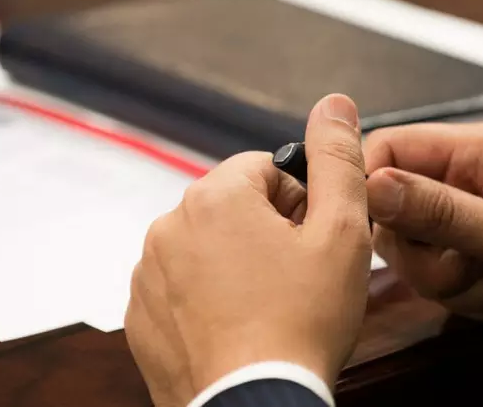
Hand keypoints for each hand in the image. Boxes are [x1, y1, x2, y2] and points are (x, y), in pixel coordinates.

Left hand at [125, 94, 370, 406]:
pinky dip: (206, 299)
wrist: (255, 405)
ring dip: (235, 265)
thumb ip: (337, 160)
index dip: (299, 202)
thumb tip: (334, 105)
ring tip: (268, 307)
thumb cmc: (300, 325)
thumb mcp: (341, 232)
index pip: (265, 168)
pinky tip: (238, 327)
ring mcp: (148, 274)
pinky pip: (180, 288)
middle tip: (296, 277)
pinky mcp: (142, 316)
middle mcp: (169, 227)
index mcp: (215, 197)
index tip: (311, 240)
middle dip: (266, 231)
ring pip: (206, 247)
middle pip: (233, 206)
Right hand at [365, 122, 482, 320]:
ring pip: (418, 256)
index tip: (381, 226)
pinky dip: (474, 299)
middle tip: (469, 264)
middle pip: (396, 214)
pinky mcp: (477, 256)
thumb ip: (442, 210)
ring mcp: (471, 221)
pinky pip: (444, 283)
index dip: (373, 186)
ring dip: (457, 283)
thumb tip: (375, 186)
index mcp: (478, 152)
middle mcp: (468, 181)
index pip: (392, 148)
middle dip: (428, 255)